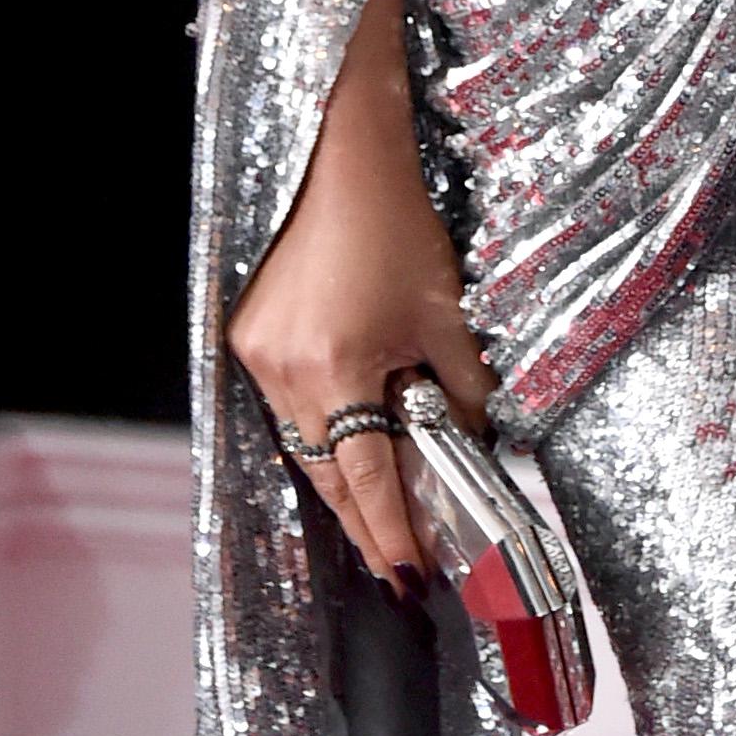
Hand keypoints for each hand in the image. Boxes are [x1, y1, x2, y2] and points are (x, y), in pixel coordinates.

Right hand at [226, 0, 494, 587]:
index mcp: (339, 369)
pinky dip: (320, 432)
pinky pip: (287, 407)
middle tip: (399, 564)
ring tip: (382, 518)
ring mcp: (260, 355)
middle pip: (328, 474)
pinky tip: (348, 447)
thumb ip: (466, 387)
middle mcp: (287, 372)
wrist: (346, 160)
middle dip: (367, 521)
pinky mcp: (250, 336)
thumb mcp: (448, 312)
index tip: (411, 575)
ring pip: (304, 444)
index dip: (393, 532)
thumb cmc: (400, 226)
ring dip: (342, 478)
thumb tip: (485, 445)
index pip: (368, 479)